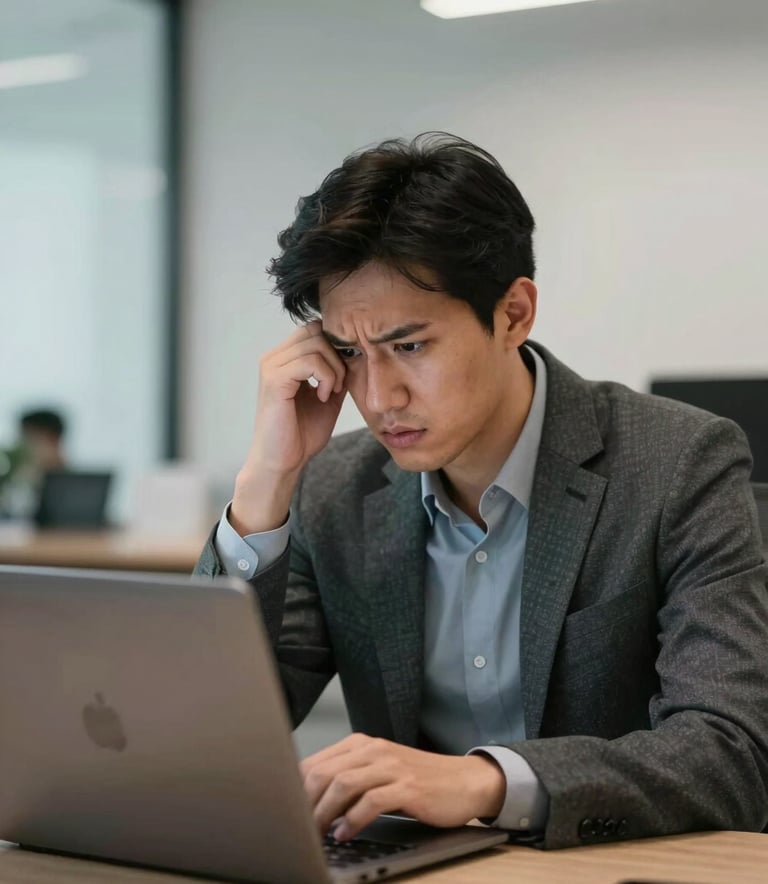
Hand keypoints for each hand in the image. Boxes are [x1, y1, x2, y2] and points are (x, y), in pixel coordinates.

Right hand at [231, 321, 346, 533]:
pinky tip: (323, 397)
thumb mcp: (328, 396)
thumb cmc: (302, 433)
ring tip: (330, 393)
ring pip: (315, 342)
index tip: (344, 375)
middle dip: (337, 355)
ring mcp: (271, 366)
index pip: (316, 329)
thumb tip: (355, 353)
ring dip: (333, 369)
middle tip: (339, 384)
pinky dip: (325, 377)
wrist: (283, 462)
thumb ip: (337, 372)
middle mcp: (274, 357)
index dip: (336, 346)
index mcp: (285, 358)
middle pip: (316, 330)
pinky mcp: (274, 379)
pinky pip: (309, 360)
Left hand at [300, 733, 505, 840]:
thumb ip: (349, 779)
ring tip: (316, 834)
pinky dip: (353, 820)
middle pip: (324, 772)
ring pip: (344, 784)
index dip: (295, 789)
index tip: (286, 812)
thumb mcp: (379, 772)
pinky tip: (346, 834)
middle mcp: (374, 750)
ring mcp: (391, 766)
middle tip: (296, 828)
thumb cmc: (419, 780)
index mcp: (362, 744)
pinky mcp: (408, 786)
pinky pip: (371, 801)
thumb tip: (309, 802)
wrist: (464, 780)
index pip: (316, 762)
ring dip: (324, 813)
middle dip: (305, 804)